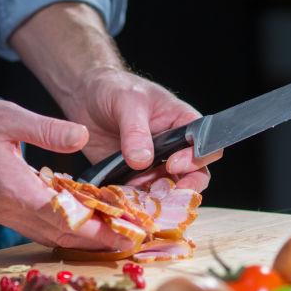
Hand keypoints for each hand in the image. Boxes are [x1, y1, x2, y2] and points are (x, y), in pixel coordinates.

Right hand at [0, 96, 137, 250]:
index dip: (95, 229)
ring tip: (109, 236)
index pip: (62, 218)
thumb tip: (83, 137)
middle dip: (94, 241)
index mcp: (13, 188)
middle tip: (127, 241)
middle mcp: (6, 209)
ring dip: (77, 238)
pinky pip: (32, 227)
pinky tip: (75, 221)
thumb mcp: (8, 116)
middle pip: (58, 234)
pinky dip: (58, 229)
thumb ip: (47, 130)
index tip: (122, 233)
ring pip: (45, 235)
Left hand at [62, 67, 221, 191]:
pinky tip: (125, 201)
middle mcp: (174, 147)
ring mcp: (154, 165)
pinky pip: (141, 195)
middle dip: (183, 189)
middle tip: (164, 195)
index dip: (195, 159)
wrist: (86, 97)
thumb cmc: (114, 89)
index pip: (205, 145)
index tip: (172, 164)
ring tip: (140, 201)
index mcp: (182, 123)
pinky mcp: (133, 176)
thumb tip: (142, 160)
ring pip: (168, 190)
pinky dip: (136, 201)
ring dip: (157, 199)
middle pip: (194, 175)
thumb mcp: (127, 102)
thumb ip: (136, 130)